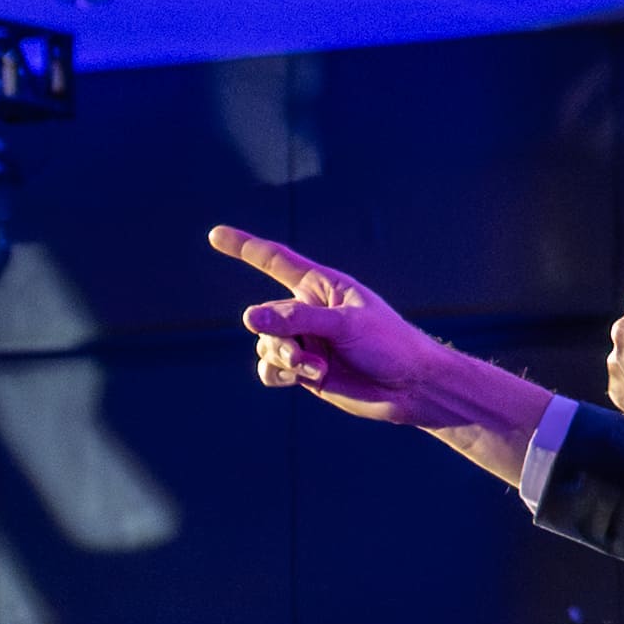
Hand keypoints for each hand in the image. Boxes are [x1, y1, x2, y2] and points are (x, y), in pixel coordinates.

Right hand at [212, 230, 533, 444]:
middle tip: (308, 356)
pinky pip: (270, 369)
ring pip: (266, 344)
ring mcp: (305, 340)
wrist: (409, 388)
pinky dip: (279, 373)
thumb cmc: (389, 344)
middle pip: (266, 316)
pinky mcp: (305, 369)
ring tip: (316, 370)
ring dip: (284, 358)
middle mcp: (308, 310)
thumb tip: (249, 318)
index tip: (215, 235)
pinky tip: (300, 379)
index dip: (243, 246)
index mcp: (321, 285)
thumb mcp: (345, 324)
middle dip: (280, 337)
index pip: (274, 260)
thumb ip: (297, 319)